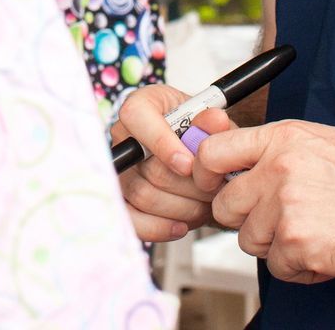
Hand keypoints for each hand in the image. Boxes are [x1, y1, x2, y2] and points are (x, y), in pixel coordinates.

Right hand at [111, 84, 234, 242]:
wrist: (197, 158)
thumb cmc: (200, 134)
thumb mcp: (213, 122)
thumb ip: (215, 123)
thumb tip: (215, 121)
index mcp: (143, 106)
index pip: (136, 116)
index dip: (161, 143)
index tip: (188, 166)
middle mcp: (124, 136)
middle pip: (148, 167)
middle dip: (188, 185)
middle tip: (214, 188)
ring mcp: (120, 170)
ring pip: (143, 196)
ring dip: (182, 207)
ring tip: (205, 203)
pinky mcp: (121, 199)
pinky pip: (132, 220)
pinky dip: (159, 227)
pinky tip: (181, 225)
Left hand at [197, 120, 334, 283]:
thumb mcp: (321, 143)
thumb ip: (272, 146)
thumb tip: (224, 144)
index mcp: (284, 138)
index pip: (213, 152)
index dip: (205, 175)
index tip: (214, 187)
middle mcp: (280, 168)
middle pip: (224, 204)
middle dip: (248, 219)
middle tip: (283, 220)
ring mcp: (288, 206)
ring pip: (249, 239)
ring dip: (277, 246)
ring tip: (314, 233)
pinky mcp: (300, 243)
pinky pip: (277, 267)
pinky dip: (299, 267)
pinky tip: (326, 251)